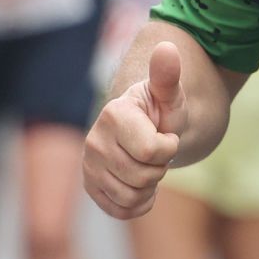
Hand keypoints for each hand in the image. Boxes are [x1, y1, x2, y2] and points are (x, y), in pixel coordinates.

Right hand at [83, 42, 185, 219]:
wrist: (145, 130)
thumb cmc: (160, 111)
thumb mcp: (169, 95)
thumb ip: (168, 76)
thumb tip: (167, 47)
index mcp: (113, 115)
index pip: (153, 152)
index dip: (169, 147)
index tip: (165, 134)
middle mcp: (93, 141)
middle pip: (144, 177)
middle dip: (160, 168)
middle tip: (156, 152)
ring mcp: (88, 166)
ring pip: (133, 197)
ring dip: (150, 187)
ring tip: (147, 165)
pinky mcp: (91, 188)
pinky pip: (122, 211)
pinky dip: (139, 204)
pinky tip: (141, 185)